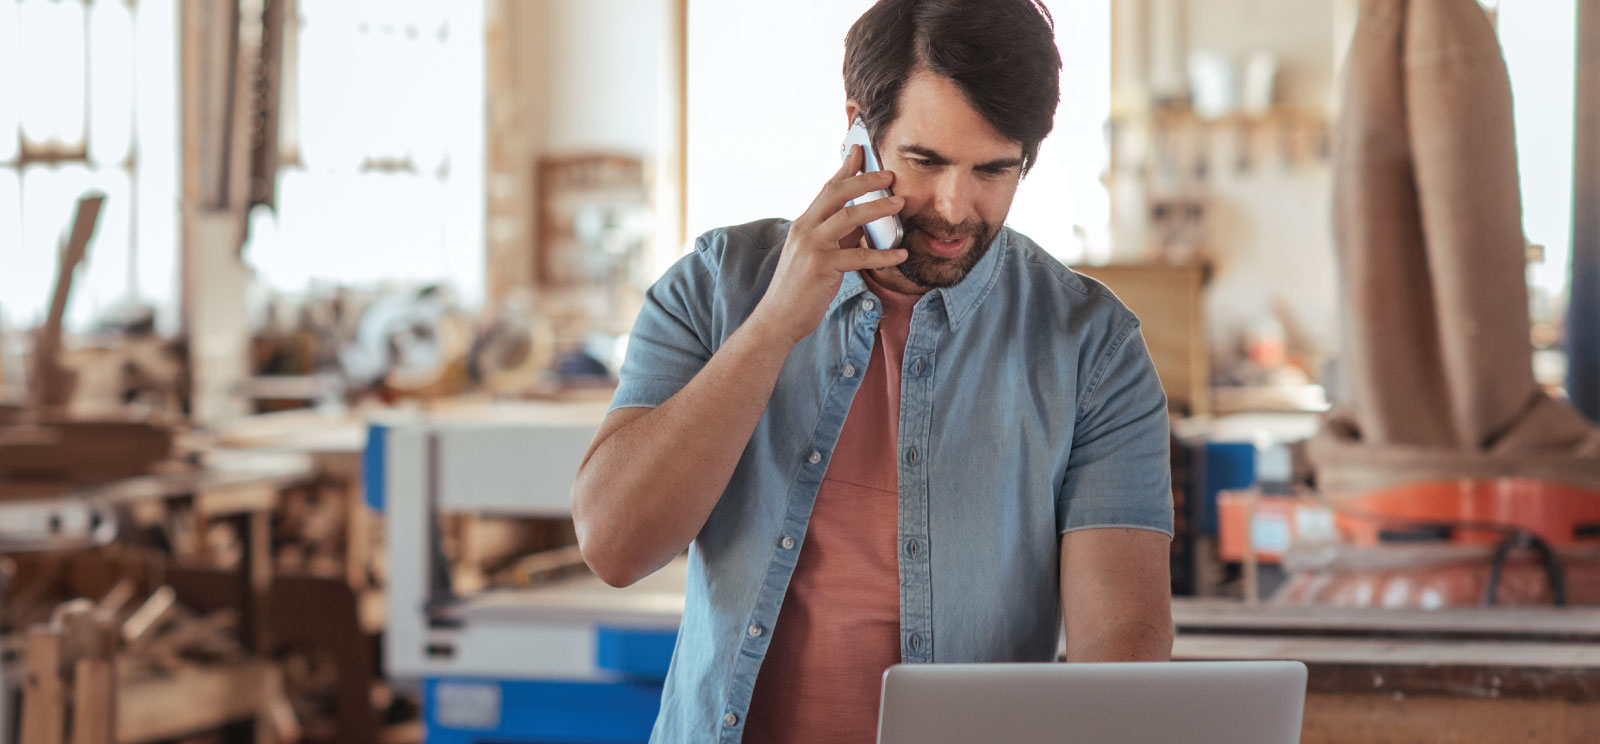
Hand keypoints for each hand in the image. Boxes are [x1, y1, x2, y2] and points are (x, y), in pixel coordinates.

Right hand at [749, 145, 908, 345]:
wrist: (778, 318)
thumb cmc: (798, 289)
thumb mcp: (814, 255)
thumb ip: (835, 238)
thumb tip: (862, 226)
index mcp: (803, 224)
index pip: (826, 188)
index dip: (845, 169)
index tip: (860, 152)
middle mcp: (805, 229)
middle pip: (837, 194)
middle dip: (865, 180)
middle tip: (890, 175)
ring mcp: (812, 247)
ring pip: (848, 218)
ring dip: (878, 208)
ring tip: (901, 204)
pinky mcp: (821, 267)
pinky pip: (858, 256)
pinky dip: (883, 255)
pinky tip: (901, 254)